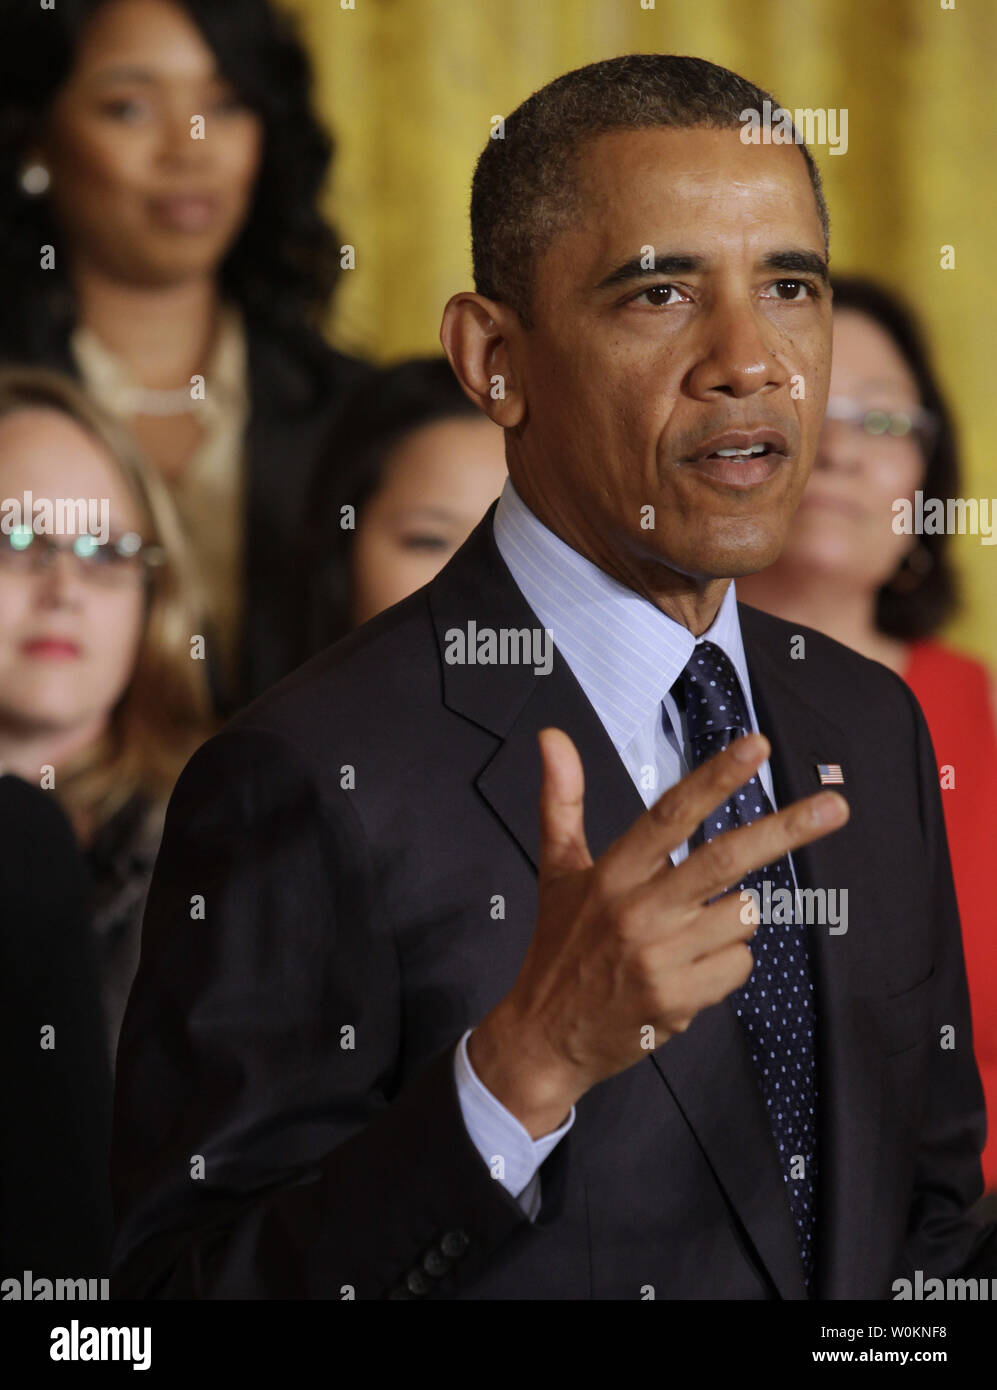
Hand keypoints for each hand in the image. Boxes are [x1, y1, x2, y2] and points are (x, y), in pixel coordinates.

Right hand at [468, 727, 848, 1136]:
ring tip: (690, 931)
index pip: (670, 815)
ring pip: (743, 916)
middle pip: (725, 860)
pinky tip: (689, 969)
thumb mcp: (557, 870)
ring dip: (734, 916)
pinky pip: (739, 964)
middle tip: (835, 807)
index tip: (755, 747)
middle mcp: (638, 911)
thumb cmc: (559, 946)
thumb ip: (561, 800)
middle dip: (786, 830)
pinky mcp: (678, 999)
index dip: (715, 778)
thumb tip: (552, 736)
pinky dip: (726, 962)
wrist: (545, 1036)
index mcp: (612, 873)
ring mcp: (660, 958)